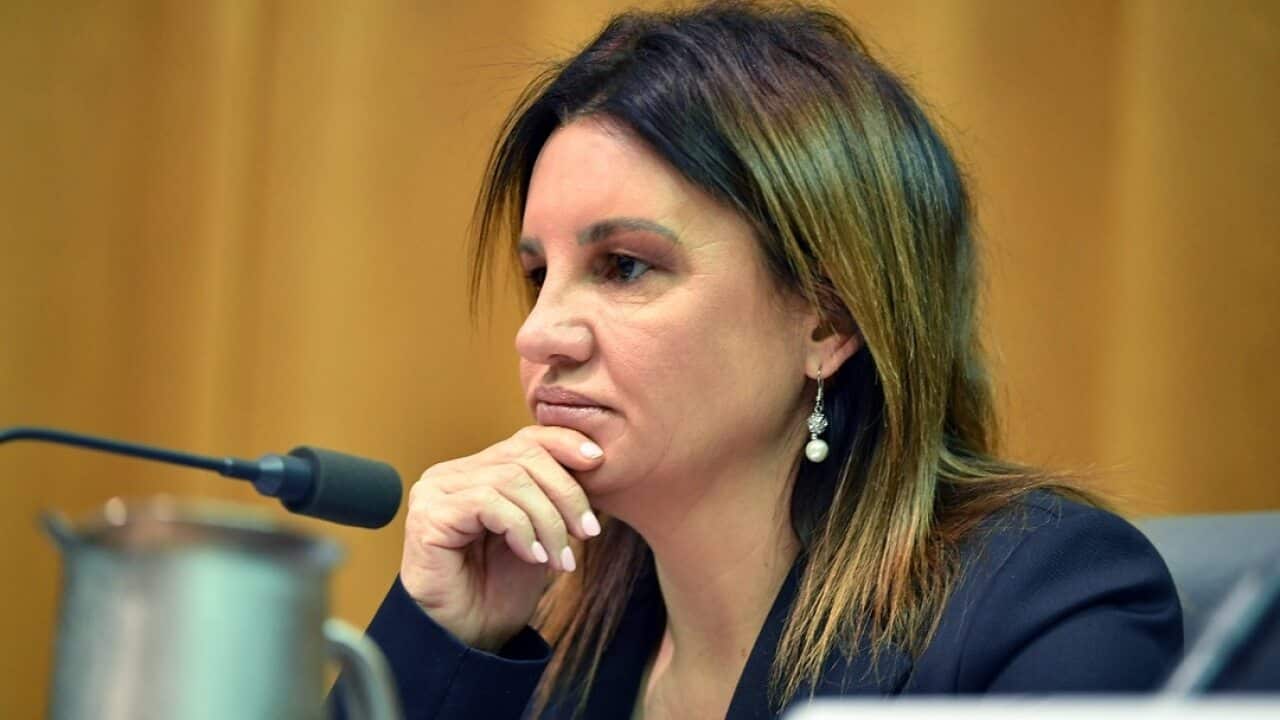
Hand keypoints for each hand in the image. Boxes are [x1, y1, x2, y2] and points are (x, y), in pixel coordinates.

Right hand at [400, 425, 604, 650]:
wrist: (470, 637)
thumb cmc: (501, 588)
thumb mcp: (540, 533)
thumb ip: (552, 495)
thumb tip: (593, 458)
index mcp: (476, 471)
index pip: (525, 439)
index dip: (565, 443)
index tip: (599, 461)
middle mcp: (451, 474)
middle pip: (523, 455)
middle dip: (565, 492)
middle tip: (588, 532)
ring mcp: (435, 492)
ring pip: (511, 479)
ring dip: (548, 521)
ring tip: (560, 558)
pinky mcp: (429, 516)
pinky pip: (488, 503)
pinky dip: (521, 529)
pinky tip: (533, 556)